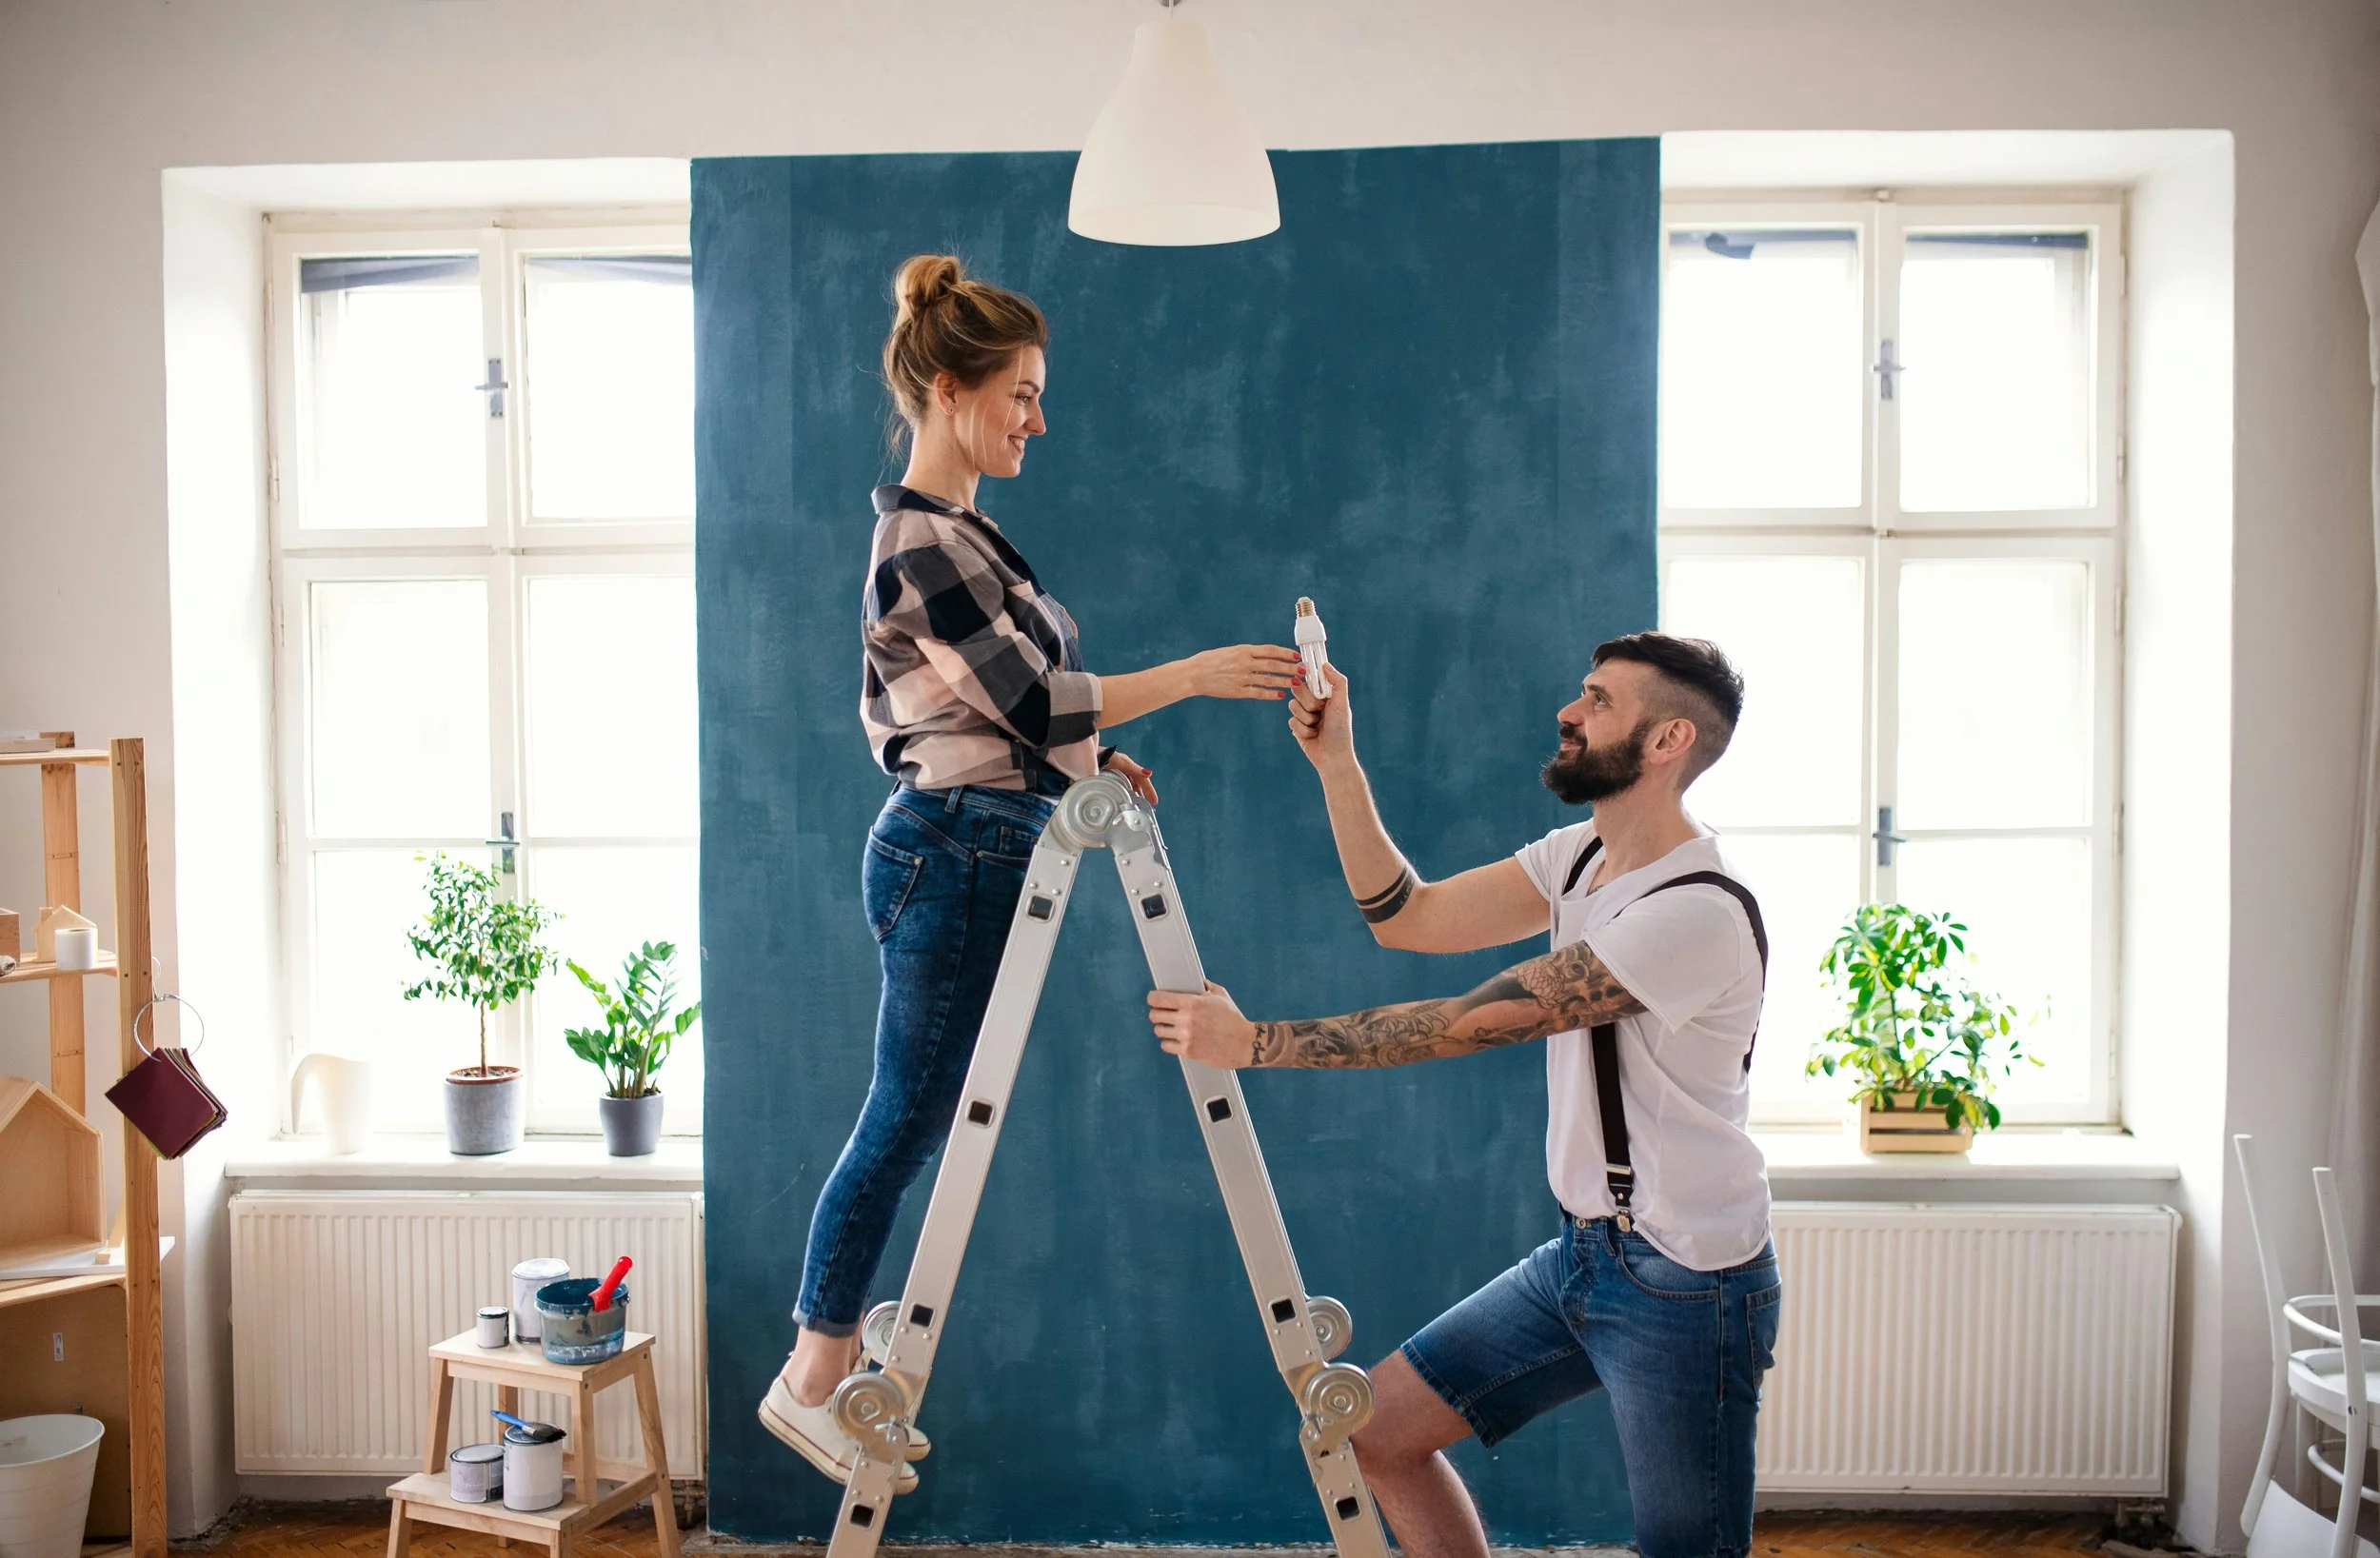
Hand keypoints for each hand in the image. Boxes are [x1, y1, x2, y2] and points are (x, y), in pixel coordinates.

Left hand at [1103, 749, 1159, 806]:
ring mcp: (1115, 769)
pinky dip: (1126, 790)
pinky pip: (1122, 782)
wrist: (1082, 750)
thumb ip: (1133, 768)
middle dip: (1144, 792)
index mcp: (1126, 764)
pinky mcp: (1108, 773)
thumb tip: (1149, 773)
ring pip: (1130, 782)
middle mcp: (1122, 767)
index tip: (1155, 802)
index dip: (1149, 790)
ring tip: (1139, 804)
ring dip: (1135, 792)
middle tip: (1149, 805)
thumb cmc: (1100, 754)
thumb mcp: (1118, 762)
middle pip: (1137, 781)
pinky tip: (1125, 797)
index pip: (1142, 779)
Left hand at [1148, 981, 1258, 1069]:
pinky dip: (1169, 1042)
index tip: (1153, 999)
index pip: (1158, 999)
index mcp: (1192, 1003)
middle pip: (1154, 1015)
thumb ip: (1204, 986)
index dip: (1153, 998)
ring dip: (1163, 1028)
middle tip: (1162, 1013)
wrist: (1244, 1044)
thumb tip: (1195, 980)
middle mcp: (1186, 1020)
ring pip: (1159, 1031)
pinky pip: (1166, 1046)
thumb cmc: (1233, 1019)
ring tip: (1171, 1027)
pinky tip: (1176, 1038)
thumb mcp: (1220, 995)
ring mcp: (1186, 1036)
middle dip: (1157, 1013)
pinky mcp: (1187, 1051)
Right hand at [1182, 644, 1302, 700]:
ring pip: (1269, 680)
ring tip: (1297, 683)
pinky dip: (1271, 694)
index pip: (1270, 650)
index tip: (1296, 655)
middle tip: (1304, 670)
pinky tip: (1281, 695)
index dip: (1285, 653)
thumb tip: (1266, 656)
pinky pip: (1259, 693)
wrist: (1194, 674)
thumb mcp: (1230, 651)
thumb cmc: (1211, 661)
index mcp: (1243, 651)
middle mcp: (1244, 663)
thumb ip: (1248, 654)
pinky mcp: (1238, 691)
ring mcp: (1242, 678)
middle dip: (1290, 668)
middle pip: (1273, 665)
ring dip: (1285, 681)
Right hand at [1287, 660, 1354, 769]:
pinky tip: (1313, 735)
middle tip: (1319, 709)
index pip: (1311, 677)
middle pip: (1298, 689)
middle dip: (1308, 701)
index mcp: (1326, 694)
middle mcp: (1314, 701)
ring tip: (1317, 726)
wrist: (1333, 757)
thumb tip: (1325, 664)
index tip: (1303, 671)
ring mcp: (1304, 714)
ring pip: (1292, 705)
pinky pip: (1291, 721)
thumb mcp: (1342, 704)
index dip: (1307, 675)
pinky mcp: (1297, 727)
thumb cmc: (1341, 730)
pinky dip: (1303, 730)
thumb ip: (1338, 682)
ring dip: (1306, 718)